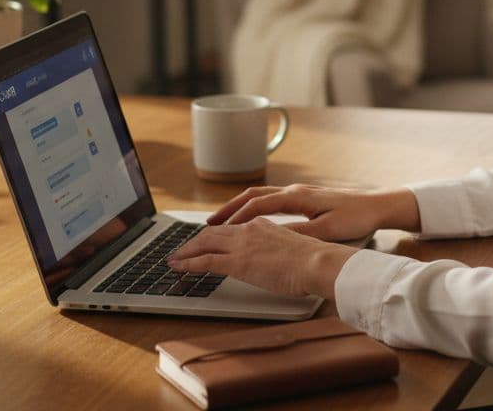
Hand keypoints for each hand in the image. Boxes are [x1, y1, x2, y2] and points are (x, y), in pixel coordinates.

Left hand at [167, 217, 357, 298]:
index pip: (231, 228)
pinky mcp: (238, 262)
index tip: (205, 241)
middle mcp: (249, 229)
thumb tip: (272, 259)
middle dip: (194, 242)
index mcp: (263, 224)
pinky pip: (205, 261)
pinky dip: (187, 263)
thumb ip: (278, 249)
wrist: (318, 262)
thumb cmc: (314, 261)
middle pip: (213, 233)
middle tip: (182, 250)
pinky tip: (178, 267)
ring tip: (174, 259)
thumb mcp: (293, 248)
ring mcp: (242, 244)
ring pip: (204, 243)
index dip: (214, 235)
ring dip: (186, 251)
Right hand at [205, 184, 420, 239]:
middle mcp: (295, 191)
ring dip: (240, 208)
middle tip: (208, 225)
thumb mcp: (328, 230)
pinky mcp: (306, 198)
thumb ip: (301, 233)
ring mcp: (300, 193)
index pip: (257, 204)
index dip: (234, 217)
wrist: (379, 205)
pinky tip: (251, 221)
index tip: (216, 230)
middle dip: (229, 209)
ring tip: (223, 223)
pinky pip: (271, 200)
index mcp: (297, 197)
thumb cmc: (356, 217)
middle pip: (252, 196)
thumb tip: (274, 238)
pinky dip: (254, 209)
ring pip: (260, 196)